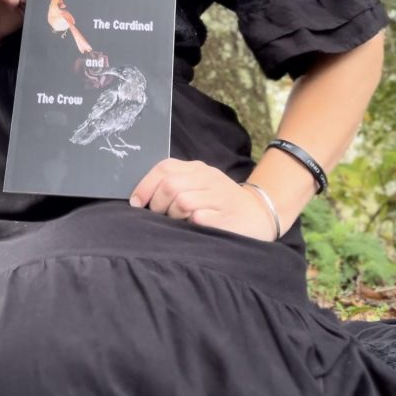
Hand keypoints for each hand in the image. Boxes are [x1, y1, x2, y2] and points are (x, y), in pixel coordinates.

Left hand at [129, 158, 276, 240]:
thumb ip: (174, 184)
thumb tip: (140, 197)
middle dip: (156, 204)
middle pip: (170, 186)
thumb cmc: (220, 202)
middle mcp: (209, 178)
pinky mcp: (227, 217)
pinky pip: (199, 219)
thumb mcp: (199, 185)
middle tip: (158, 216)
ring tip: (178, 222)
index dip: (145, 186)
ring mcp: (219, 197)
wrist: (259, 213)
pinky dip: (190, 224)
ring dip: (173, 215)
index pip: (164, 168)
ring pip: (182, 202)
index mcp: (198, 169)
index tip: (135, 202)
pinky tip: (193, 227)